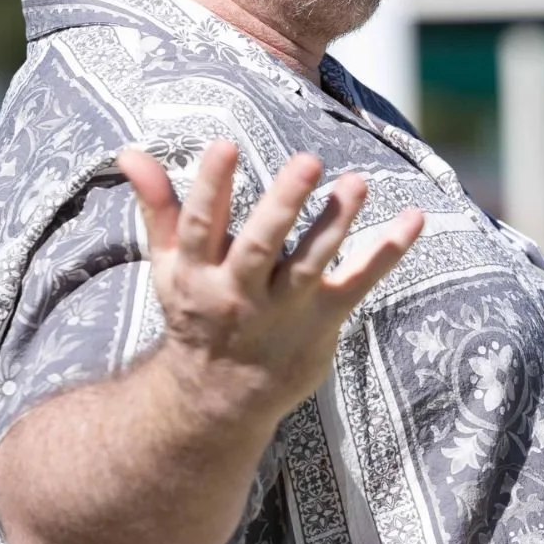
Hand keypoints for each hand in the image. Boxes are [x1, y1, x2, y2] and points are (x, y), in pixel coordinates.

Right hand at [117, 140, 423, 418]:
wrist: (220, 398)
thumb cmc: (197, 314)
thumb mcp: (169, 264)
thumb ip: (159, 206)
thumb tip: (130, 152)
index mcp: (198, 275)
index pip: (202, 227)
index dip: (211, 187)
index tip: (224, 145)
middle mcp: (240, 293)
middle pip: (260, 247)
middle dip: (282, 205)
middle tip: (307, 160)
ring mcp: (285, 309)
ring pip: (311, 264)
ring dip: (336, 222)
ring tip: (357, 182)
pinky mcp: (324, 319)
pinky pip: (358, 281)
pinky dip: (388, 251)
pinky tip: (413, 218)